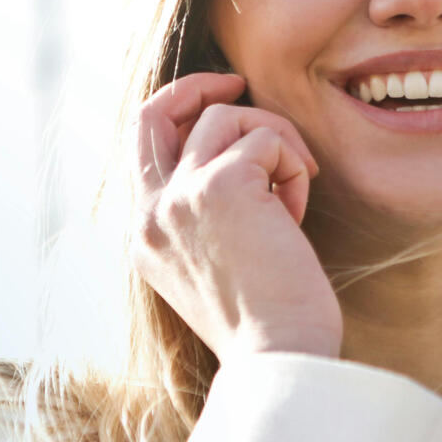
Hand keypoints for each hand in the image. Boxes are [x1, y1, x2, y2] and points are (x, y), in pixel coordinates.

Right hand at [131, 71, 342, 362]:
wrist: (280, 358)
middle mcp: (150, 214)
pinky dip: (293, 165)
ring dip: (274, 142)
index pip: (143, 148)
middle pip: (154, 112)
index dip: (181, 115)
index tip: (220, 106)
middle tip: (239, 83)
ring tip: (294, 191)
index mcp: (145, 237)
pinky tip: (298, 213)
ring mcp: (179, 197)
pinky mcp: (221, 185)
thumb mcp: (216, 267)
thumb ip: (206, 216)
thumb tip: (238, 159)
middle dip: (198, 86)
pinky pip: (266, 138)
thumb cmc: (267, 324)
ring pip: (226, 118)